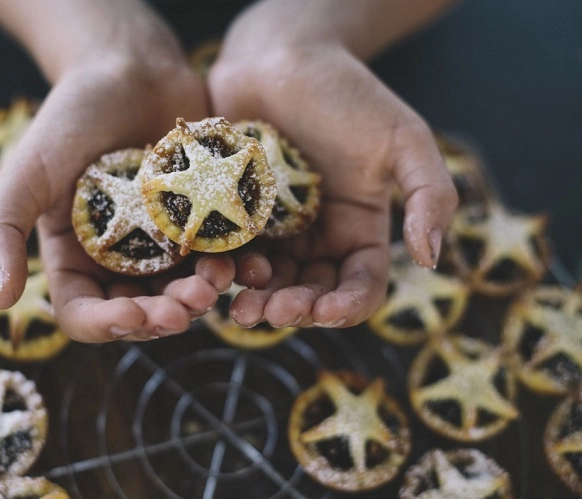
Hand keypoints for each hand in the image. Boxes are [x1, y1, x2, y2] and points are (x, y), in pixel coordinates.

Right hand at [0, 2, 232, 341]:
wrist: (131, 69)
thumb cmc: (72, 116)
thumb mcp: (28, 169)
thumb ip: (1, 229)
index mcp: (75, 257)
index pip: (84, 314)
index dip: (108, 326)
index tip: (136, 315)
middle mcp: (120, 259)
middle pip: (141, 312)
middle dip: (164, 315)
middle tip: (188, 305)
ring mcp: (165, 244)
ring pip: (184, 291)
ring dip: (203, 296)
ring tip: (219, 279)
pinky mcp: (202, 224)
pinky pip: (221, 258)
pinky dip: (238, 268)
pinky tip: (252, 265)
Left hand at [208, 1, 457, 328]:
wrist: (282, 56)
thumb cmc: (347, 95)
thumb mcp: (403, 140)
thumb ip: (430, 196)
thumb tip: (431, 258)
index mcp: (359, 229)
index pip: (361, 285)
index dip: (347, 306)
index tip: (326, 312)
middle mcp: (316, 237)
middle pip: (310, 291)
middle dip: (294, 309)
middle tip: (272, 313)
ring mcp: (273, 228)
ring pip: (267, 281)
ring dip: (257, 300)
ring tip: (240, 307)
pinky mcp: (233, 214)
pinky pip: (229, 252)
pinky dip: (225, 269)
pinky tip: (214, 273)